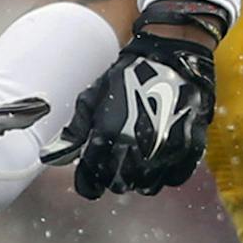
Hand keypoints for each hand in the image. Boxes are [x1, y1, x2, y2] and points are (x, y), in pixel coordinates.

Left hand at [42, 19, 217, 198]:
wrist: (173, 56)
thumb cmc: (130, 73)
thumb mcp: (94, 96)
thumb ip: (74, 130)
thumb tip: (52, 156)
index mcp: (110, 134)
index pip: (92, 179)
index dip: (89, 182)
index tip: (91, 177)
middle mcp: (139, 148)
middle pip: (119, 185)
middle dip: (113, 177)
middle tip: (114, 164)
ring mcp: (167, 151)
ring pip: (147, 186)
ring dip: (139, 178)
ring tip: (137, 162)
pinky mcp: (190, 148)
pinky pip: (174, 178)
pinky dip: (165, 174)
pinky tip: (158, 160)